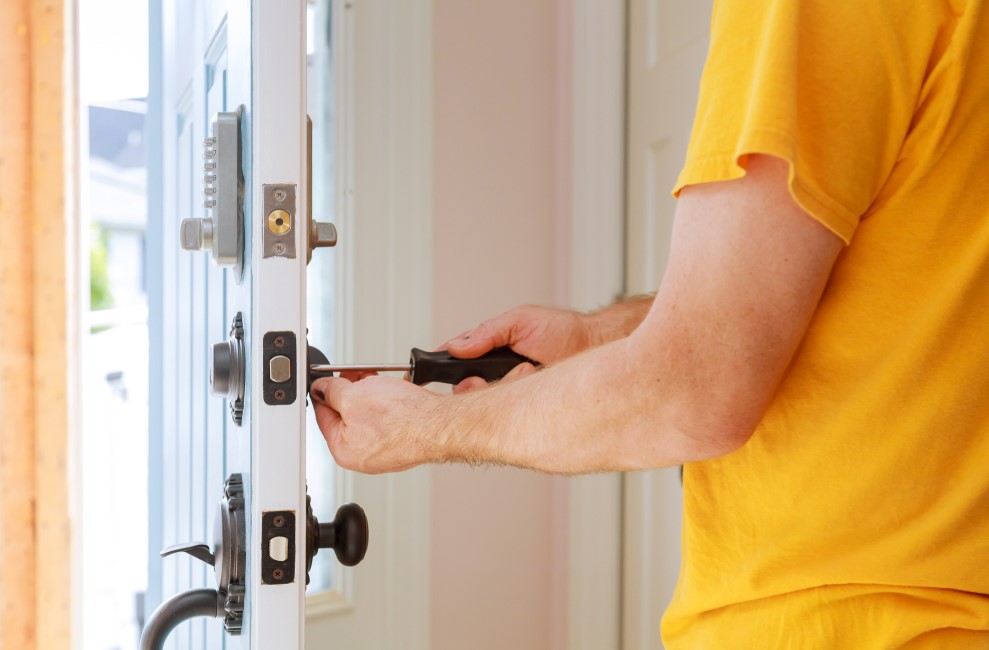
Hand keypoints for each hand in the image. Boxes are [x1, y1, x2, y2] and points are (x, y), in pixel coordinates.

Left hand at [311, 375, 442, 473]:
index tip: (326, 380)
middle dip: (350, 392)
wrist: (439, 425)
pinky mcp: (404, 441)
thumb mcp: (353, 396)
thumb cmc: (402, 420)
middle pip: (347, 416)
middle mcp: (364, 455)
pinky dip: (390, 404)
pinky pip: (390, 419)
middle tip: (356, 375)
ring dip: (371, 395)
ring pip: (370, 415)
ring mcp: (386, 450)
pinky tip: (396, 395)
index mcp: (343, 450)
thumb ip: (331, 391)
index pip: (323, 416)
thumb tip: (321, 388)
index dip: (324, 392)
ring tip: (380, 383)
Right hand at [443, 305, 591, 391]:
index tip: (433, 372)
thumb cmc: (560, 330)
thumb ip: (487, 332)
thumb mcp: (519, 320)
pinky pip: (508, 410)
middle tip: (481, 380)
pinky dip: (516, 397)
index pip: (455, 358)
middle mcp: (495, 370)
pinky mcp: (524, 405)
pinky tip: (530, 380)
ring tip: (525, 369)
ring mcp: (509, 388)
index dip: (442, 366)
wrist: (593, 345)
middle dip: (471, 385)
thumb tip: (457, 345)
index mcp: (488, 347)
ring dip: (501, 386)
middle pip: (464, 386)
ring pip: (485, 400)